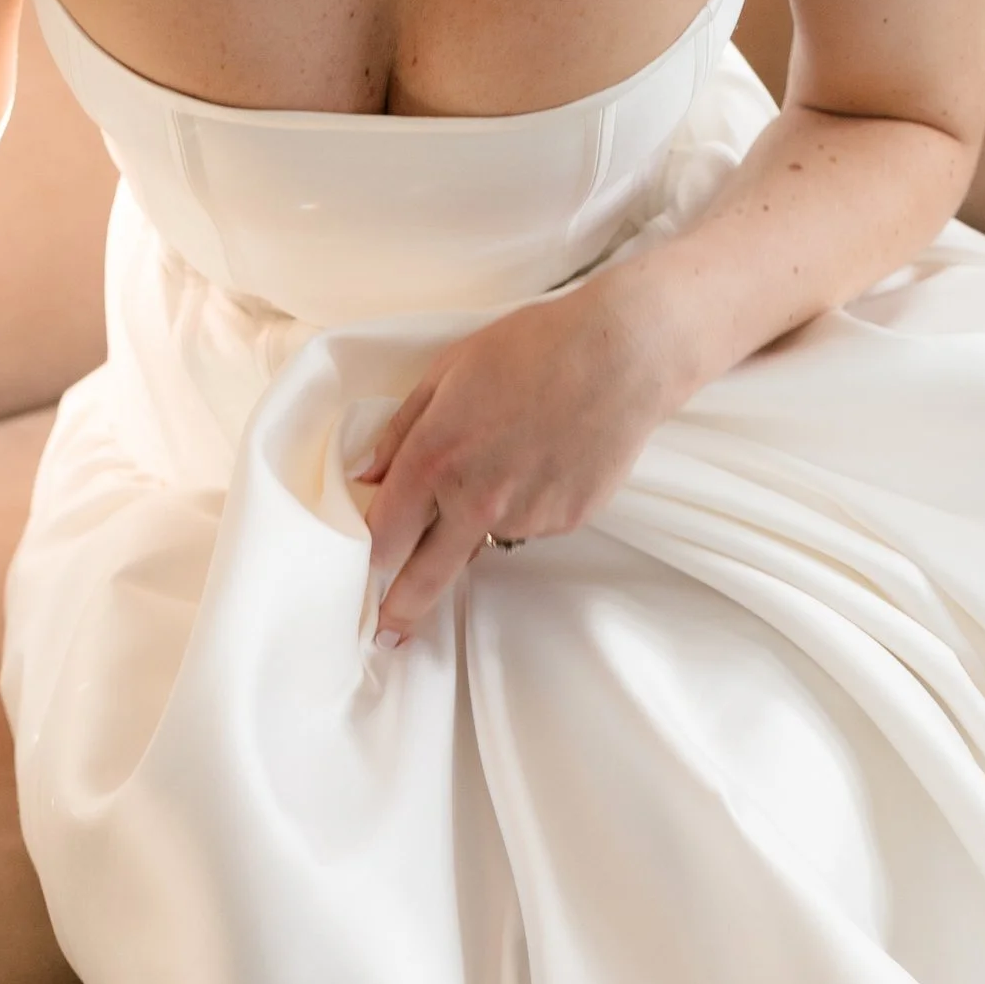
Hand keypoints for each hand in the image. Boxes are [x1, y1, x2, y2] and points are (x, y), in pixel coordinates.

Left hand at [357, 271, 684, 646]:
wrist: (620, 358)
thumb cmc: (533, 348)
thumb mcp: (448, 370)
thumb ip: (402, 429)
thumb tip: (368, 475)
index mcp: (434, 458)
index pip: (384, 535)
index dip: (369, 558)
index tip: (364, 577)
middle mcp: (475, 500)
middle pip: (425, 576)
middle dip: (402, 609)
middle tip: (390, 634)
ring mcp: (523, 517)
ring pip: (484, 539)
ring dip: (480, 520)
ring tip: (510, 457)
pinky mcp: (564, 522)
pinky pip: (530, 524)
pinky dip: (528, 503)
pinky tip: (544, 458)